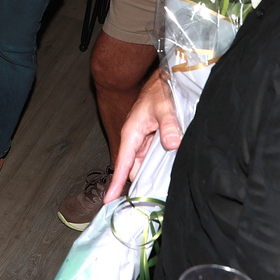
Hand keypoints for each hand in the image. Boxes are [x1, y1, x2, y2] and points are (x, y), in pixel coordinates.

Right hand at [104, 69, 180, 201]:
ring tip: (157, 190)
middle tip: (147, 200)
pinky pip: (150, 157)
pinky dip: (156, 165)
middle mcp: (134, 139)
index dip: (116, 182)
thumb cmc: (158, 90)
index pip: (122, 163)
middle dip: (136, 183)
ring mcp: (142, 139)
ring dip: (148, 174)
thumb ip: (169, 124)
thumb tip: (172, 143)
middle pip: (132, 168)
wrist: (161, 80)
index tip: (108, 199)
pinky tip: (165, 171)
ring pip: (141, 163)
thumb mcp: (165, 107)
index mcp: (131, 133)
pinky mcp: (151, 139)